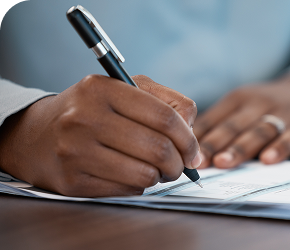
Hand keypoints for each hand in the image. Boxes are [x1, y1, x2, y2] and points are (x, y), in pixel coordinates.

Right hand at [0, 75, 200, 196]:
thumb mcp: (126, 89)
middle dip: (179, 163)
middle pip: (158, 148)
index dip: (188, 138)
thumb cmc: (94, 110)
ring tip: (156, 169)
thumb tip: (193, 138)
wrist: (38, 134)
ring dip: (161, 176)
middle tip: (179, 165)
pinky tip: (130, 173)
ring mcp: (75, 151)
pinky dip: (139, 185)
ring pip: (146, 174)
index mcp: (102, 88)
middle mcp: (84, 117)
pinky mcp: (72, 180)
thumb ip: (167, 102)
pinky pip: (128, 190)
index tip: (193, 151)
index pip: (165, 117)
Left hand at [193, 75, 289, 168]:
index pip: (213, 120)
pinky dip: (281, 147)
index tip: (179, 154)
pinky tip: (269, 160)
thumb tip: (186, 150)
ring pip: (259, 131)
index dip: (196, 138)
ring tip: (224, 163)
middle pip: (232, 126)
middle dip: (213, 144)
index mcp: (239, 100)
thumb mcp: (246, 108)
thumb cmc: (272, 107)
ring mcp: (283, 114)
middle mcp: (259, 104)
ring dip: (241, 147)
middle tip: (197, 163)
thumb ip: (222, 126)